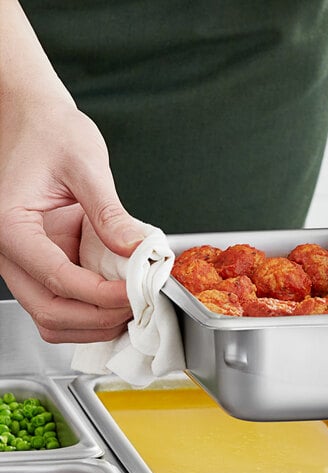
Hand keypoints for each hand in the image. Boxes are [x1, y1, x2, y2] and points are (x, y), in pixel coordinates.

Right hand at [0, 98, 146, 342]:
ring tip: (131, 305)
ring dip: (93, 321)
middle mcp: (8, 250)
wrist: (32, 118)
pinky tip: (118, 297)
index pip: (57, 279)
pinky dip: (90, 310)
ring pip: (52, 317)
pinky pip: (60, 301)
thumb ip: (109, 212)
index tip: (137, 293)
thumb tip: (136, 250)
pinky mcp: (40, 261)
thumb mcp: (85, 164)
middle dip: (99, 317)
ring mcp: (23, 260)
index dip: (102, 296)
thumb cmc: (49, 131)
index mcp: (9, 225)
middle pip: (50, 311)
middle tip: (138, 305)